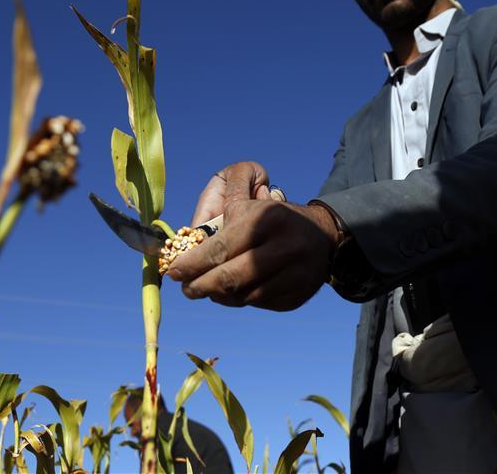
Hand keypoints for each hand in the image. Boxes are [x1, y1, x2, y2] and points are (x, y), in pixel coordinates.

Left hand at [167, 164, 340, 310]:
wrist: (323, 234)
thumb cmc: (273, 214)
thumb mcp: (249, 192)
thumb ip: (219, 196)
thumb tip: (189, 230)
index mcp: (268, 218)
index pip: (221, 248)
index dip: (192, 263)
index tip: (174, 271)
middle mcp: (285, 248)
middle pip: (230, 278)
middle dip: (199, 286)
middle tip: (186, 288)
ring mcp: (294, 276)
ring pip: (242, 296)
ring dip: (217, 295)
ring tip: (204, 288)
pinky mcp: (296, 297)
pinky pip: (256, 304)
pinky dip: (237, 299)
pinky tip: (230, 290)